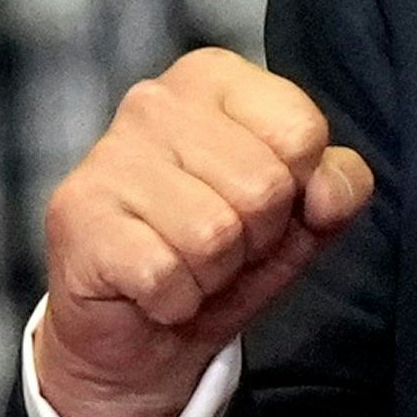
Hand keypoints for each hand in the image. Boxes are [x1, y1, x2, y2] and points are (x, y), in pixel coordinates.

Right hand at [35, 49, 373, 416]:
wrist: (144, 337)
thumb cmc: (226, 257)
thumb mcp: (305, 216)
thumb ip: (340, 185)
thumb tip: (323, 190)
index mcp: (214, 78)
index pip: (301, 129)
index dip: (298, 189)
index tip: (262, 207)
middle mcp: (154, 100)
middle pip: (263, 185)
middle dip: (254, 237)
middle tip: (218, 246)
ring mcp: (107, 155)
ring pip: (214, 233)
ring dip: (212, 273)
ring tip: (185, 265)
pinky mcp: (76, 215)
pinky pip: (166, 274)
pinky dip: (174, 300)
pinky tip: (151, 290)